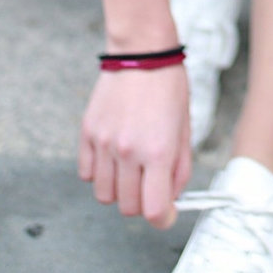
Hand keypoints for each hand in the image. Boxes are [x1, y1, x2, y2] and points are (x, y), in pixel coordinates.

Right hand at [78, 65, 191, 228]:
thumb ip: (180, 169)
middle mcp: (128, 152)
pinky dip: (100, 173)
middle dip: (143, 203)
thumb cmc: (168, 87)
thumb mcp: (186, 129)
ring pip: (105, 195)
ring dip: (119, 190)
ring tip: (131, 168)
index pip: (155, 210)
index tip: (167, 214)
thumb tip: (171, 199)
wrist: (142, 53)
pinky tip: (113, 156)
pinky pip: (87, 174)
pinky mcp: (87, 134)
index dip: (163, 219)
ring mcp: (104, 143)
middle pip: (128, 208)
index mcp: (158, 151)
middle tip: (150, 185)